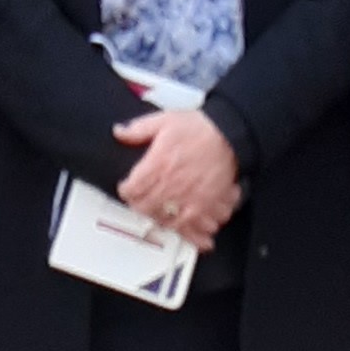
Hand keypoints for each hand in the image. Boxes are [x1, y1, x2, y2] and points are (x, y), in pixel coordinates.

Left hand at [114, 108, 239, 249]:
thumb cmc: (199, 128)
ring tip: (159, 212)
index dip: (125, 190)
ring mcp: (187, 197)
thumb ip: (138, 128)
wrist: (229, 134)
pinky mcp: (204, 205)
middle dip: (138, 205)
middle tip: (140, 201)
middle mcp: (170, 184)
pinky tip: (184, 228)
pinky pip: (190, 226)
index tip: (127, 188)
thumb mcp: (164, 120)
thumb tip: (119, 132)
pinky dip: (185, 230)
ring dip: (158, 218)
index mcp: (157, 164)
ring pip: (163, 219)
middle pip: (144, 207)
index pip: (131, 188)